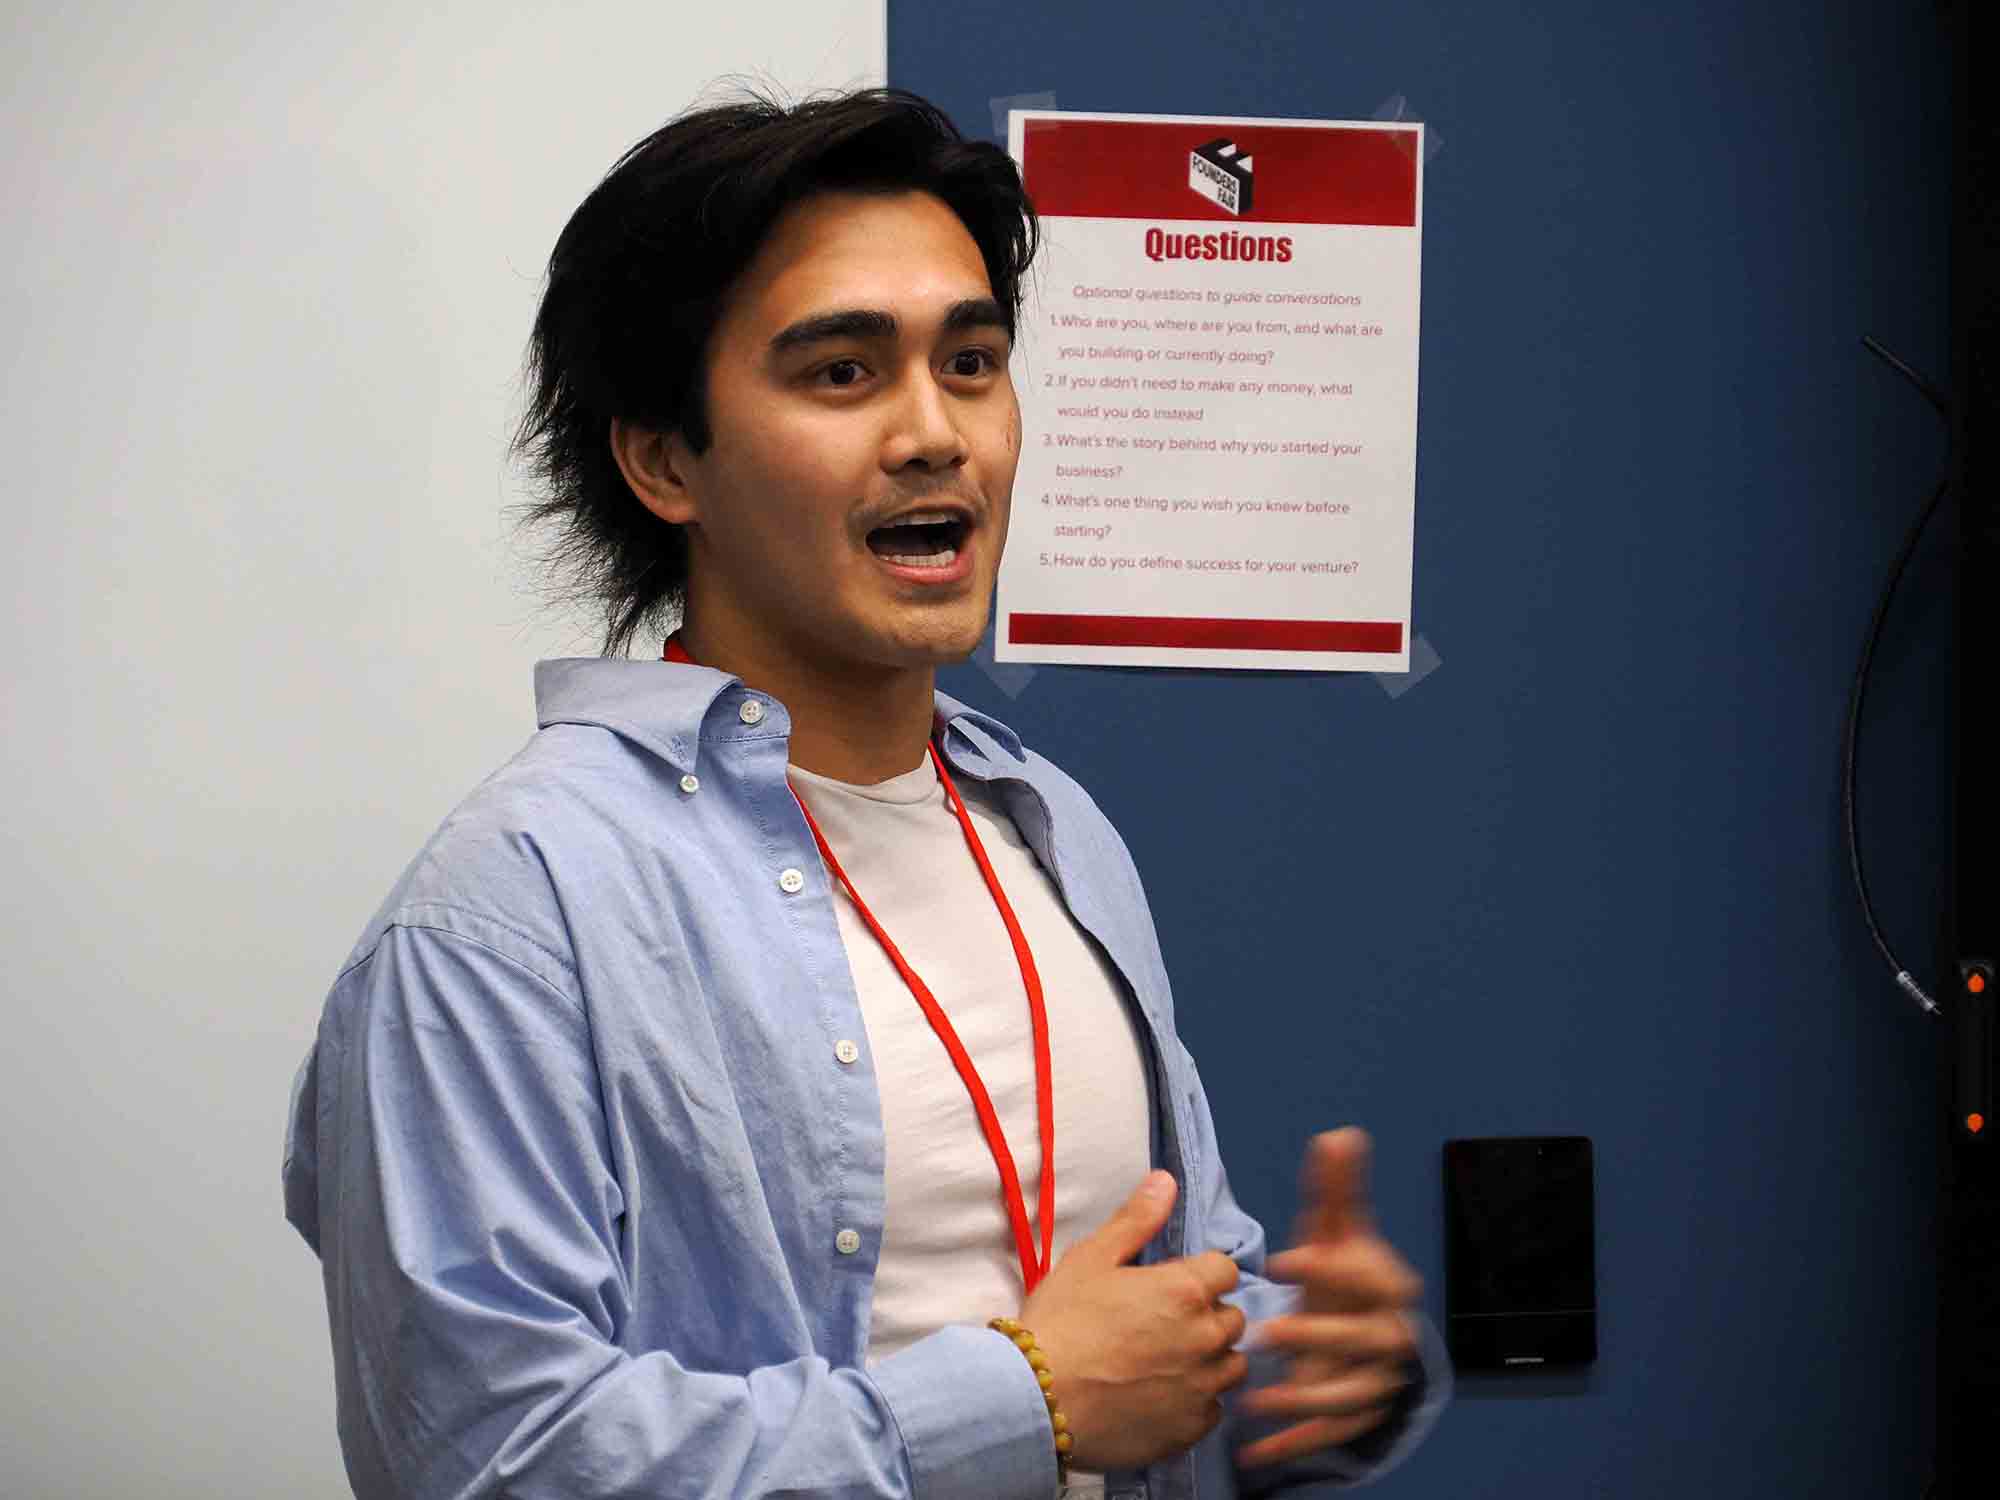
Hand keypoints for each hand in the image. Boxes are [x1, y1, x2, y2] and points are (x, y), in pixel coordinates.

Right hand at [1017, 1170, 1250, 1470]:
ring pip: (1230, 1367)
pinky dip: (1195, 1402)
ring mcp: (1201, 1388)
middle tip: (1165, 1323)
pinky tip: (1161, 1398)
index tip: (1173, 1285)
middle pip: (1232, 1319)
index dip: (1201, 1274)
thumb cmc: (1061, 1321)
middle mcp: (1205, 1337)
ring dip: (1209, 1360)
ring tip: (1169, 1362)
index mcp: (1186, 1290)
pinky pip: (1212, 1410)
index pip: (1226, 1270)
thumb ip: (1135, 1219)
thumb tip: (1166, 1180)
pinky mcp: (1190, 1430)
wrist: (1036, 1399)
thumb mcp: (1091, 1258)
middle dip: (1207, 1316)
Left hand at [1235, 1128, 1422, 1467]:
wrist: (1356, 1324)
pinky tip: (1255, 1448)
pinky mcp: (1356, 1416)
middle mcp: (1390, 1336)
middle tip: (1267, 1329)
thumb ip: (1335, 1187)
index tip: (1282, 1259)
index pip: (1370, 1276)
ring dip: (1307, 1399)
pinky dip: (1296, 1445)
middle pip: (1367, 1342)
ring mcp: (1376, 1381)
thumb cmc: (1340, 1272)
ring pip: (1352, 1397)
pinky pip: (1332, 1436)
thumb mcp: (1336, 1229)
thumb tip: (1339, 1136)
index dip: (1330, 1268)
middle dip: (1320, 1336)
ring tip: (1257, 1395)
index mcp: (1388, 1286)